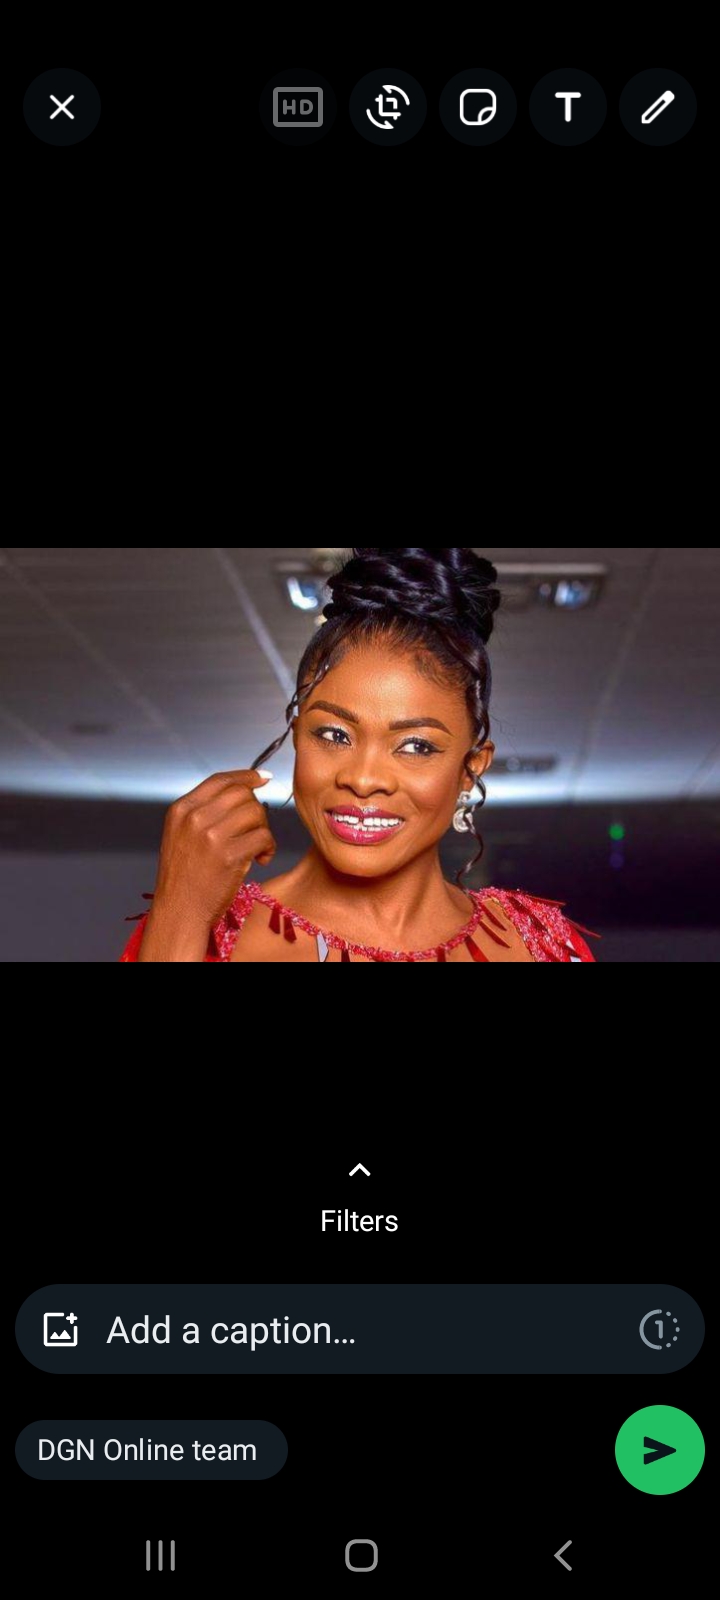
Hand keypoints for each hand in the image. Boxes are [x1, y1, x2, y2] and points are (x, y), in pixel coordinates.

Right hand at [150, 768, 276, 933]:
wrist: (179, 911)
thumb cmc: (184, 878)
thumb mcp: (181, 835)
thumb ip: (203, 812)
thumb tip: (241, 792)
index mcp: (181, 809)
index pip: (220, 779)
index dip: (246, 776)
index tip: (262, 778)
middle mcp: (194, 818)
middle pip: (242, 794)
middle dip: (256, 811)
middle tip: (255, 831)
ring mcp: (211, 836)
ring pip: (256, 812)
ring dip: (264, 830)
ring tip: (258, 848)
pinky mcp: (229, 855)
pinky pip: (263, 837)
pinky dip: (269, 848)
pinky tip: (261, 859)